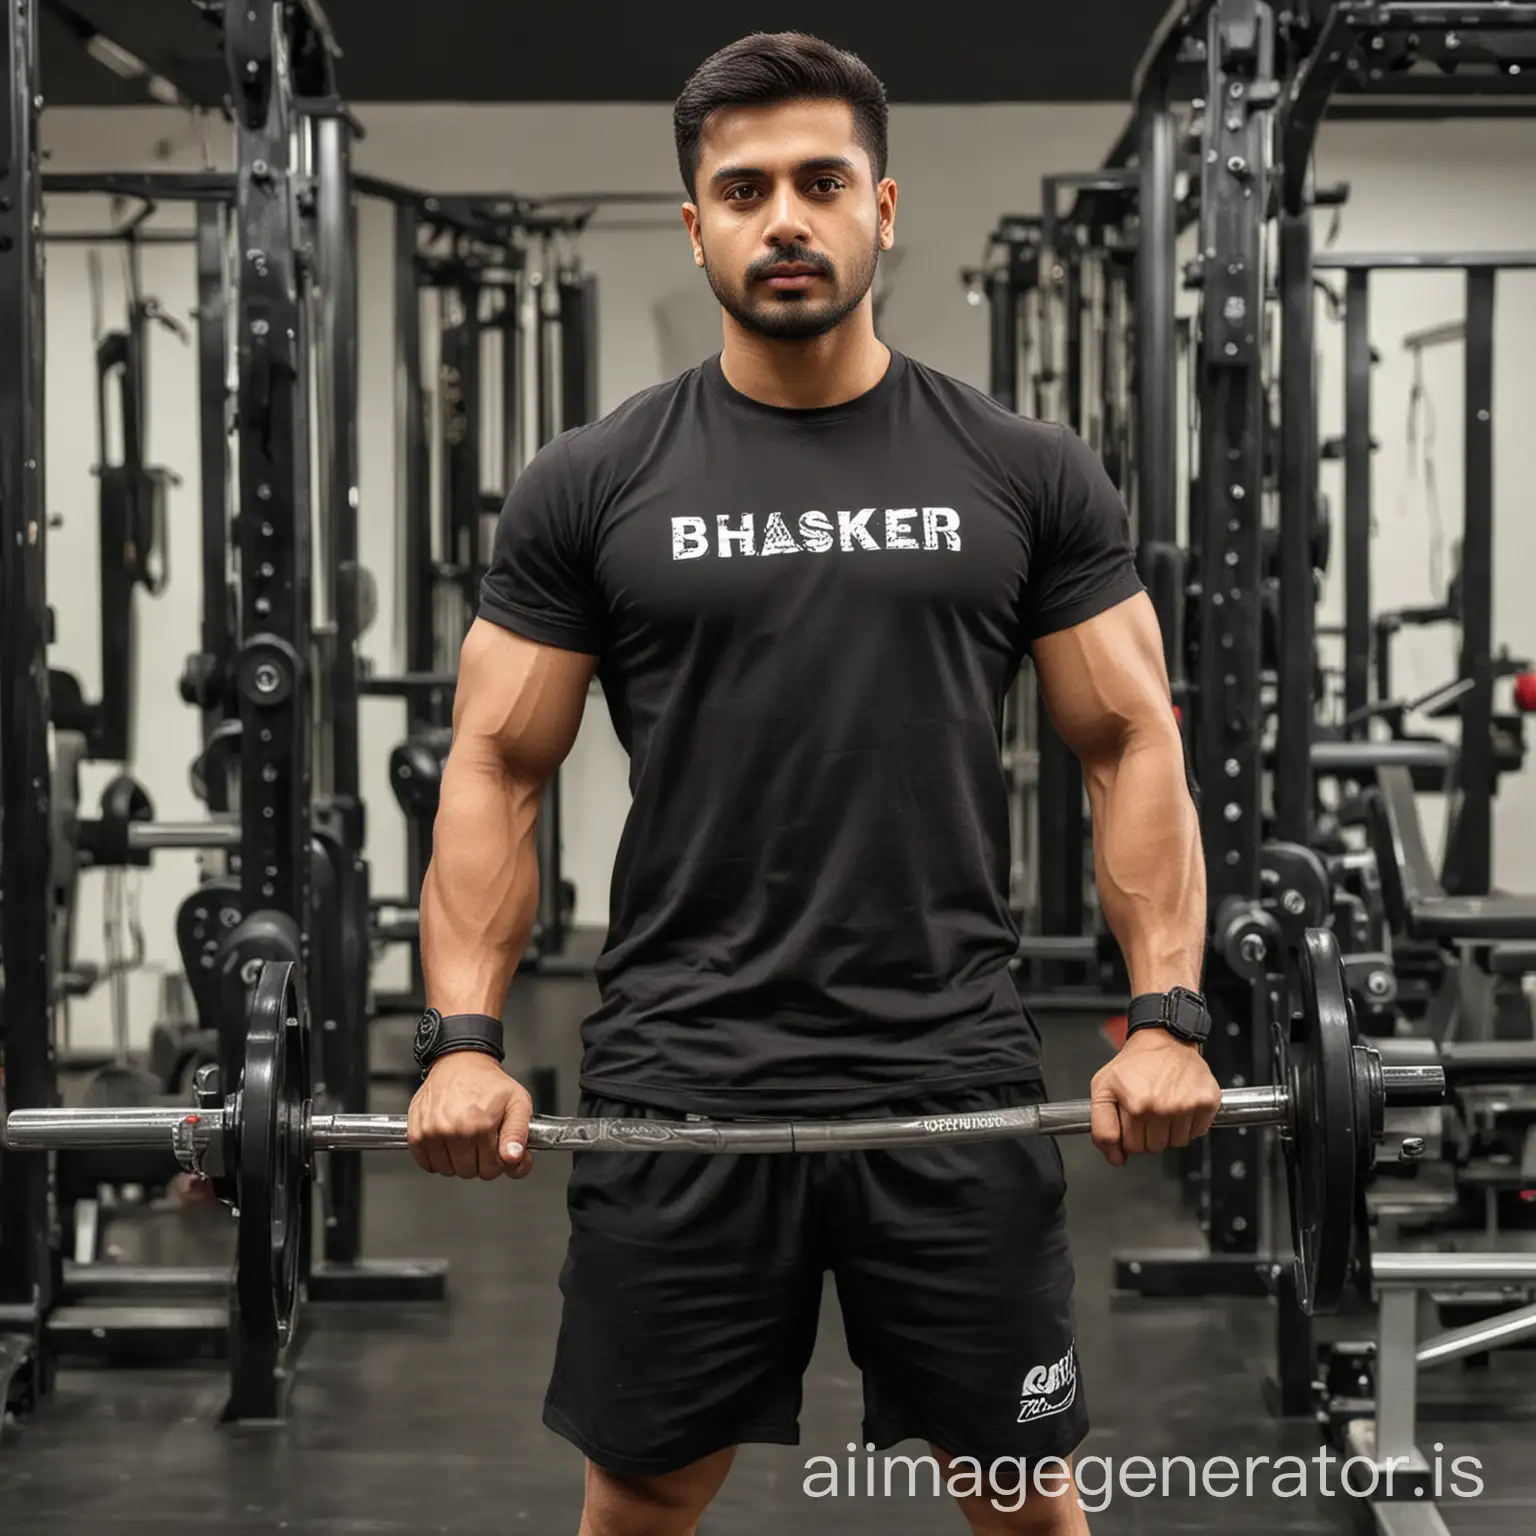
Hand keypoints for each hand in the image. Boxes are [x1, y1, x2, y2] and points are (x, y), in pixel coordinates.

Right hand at [407, 1052, 533, 1179]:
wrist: (460, 1061)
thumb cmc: (489, 1083)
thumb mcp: (518, 1102)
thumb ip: (519, 1134)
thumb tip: (512, 1158)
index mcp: (481, 1124)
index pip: (490, 1169)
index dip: (497, 1162)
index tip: (497, 1150)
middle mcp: (454, 1129)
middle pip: (469, 1172)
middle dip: (478, 1161)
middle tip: (480, 1141)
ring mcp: (433, 1132)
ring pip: (448, 1170)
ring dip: (457, 1161)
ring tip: (464, 1138)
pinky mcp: (416, 1132)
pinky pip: (427, 1164)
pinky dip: (437, 1159)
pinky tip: (448, 1142)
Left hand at [1089, 1029, 1222, 1166]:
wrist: (1165, 1040)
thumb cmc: (1134, 1063)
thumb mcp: (1103, 1087)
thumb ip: (1102, 1126)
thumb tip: (1115, 1157)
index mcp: (1134, 1104)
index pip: (1130, 1148)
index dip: (1126, 1140)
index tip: (1129, 1128)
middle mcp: (1160, 1107)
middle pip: (1152, 1148)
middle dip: (1147, 1135)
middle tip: (1146, 1111)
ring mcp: (1185, 1106)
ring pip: (1175, 1144)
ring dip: (1168, 1131)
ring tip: (1163, 1106)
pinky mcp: (1206, 1103)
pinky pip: (1196, 1134)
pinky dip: (1188, 1124)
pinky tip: (1179, 1105)